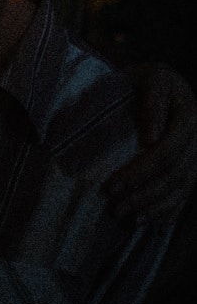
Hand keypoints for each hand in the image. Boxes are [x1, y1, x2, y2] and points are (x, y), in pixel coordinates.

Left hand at [106, 63, 196, 225]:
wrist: (162, 81)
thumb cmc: (147, 78)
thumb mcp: (149, 79)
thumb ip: (152, 102)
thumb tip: (150, 137)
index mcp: (188, 116)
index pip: (167, 151)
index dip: (141, 170)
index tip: (114, 184)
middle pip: (174, 174)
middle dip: (144, 194)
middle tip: (115, 206)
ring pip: (183, 187)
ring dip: (156, 207)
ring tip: (130, 219)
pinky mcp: (193, 165)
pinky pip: (186, 192)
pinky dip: (171, 210)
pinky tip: (155, 224)